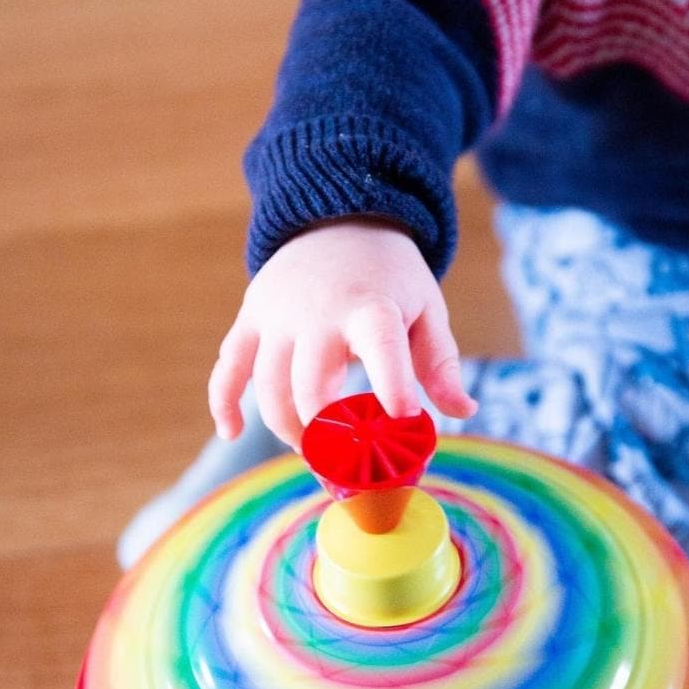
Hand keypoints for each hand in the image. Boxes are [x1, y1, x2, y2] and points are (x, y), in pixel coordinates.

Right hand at [208, 219, 477, 447]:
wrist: (337, 220)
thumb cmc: (390, 276)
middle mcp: (318, 311)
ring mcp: (277, 315)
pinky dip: (224, 402)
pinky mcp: (250, 318)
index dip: (390, 386)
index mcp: (371, 306)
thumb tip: (463, 412)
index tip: (403, 421)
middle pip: (311, 389)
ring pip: (269, 389)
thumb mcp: (426, 309)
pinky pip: (228, 367)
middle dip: (328, 439)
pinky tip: (232, 431)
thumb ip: (441, 364)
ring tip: (314, 454)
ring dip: (288, 431)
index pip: (380, 347)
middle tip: (346, 468)